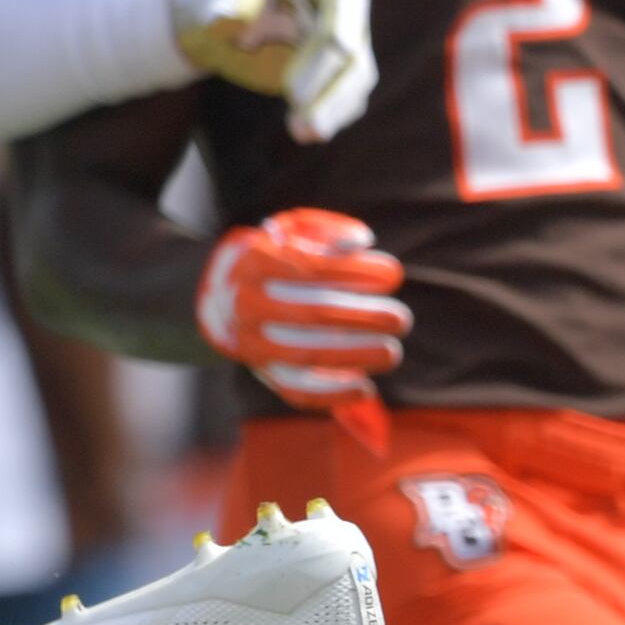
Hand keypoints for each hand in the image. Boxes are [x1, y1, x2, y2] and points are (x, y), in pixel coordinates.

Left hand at [170, 0, 375, 142]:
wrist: (216, 13)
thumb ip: (219, 4)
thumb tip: (224, 21)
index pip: (336, 20)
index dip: (318, 60)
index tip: (291, 94)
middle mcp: (347, 3)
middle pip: (354, 56)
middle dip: (329, 95)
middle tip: (302, 129)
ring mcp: (351, 34)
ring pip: (357, 79)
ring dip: (332, 112)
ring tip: (301, 135)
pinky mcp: (343, 63)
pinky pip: (348, 95)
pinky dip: (330, 115)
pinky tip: (305, 132)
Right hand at [197, 209, 408, 432]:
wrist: (224, 297)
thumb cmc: (276, 260)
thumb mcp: (292, 231)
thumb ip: (326, 231)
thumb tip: (362, 242)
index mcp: (252, 261)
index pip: (309, 266)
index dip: (354, 271)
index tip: (394, 274)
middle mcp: (246, 303)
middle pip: (311, 312)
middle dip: (363, 316)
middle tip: (401, 318)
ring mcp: (252, 341)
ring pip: (305, 354)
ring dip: (355, 355)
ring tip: (391, 352)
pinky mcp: (264, 371)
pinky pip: (296, 390)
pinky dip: (332, 394)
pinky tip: (366, 390)